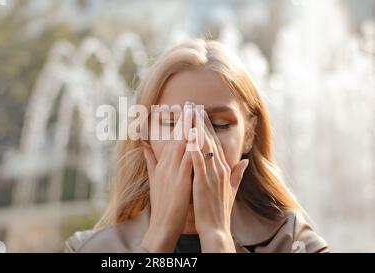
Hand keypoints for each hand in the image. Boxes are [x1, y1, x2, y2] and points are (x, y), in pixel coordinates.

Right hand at [140, 102, 193, 251]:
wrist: (162, 224)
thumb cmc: (162, 203)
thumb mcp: (154, 180)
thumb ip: (151, 163)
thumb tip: (145, 148)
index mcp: (163, 164)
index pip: (172, 139)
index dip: (178, 123)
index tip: (184, 108)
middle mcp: (167, 165)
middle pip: (177, 137)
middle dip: (184, 119)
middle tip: (190, 101)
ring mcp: (173, 172)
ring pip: (181, 144)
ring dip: (188, 127)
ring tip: (194, 110)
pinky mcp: (180, 181)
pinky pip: (187, 160)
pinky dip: (191, 146)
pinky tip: (196, 135)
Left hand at [189, 106, 248, 251]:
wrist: (217, 229)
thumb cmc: (220, 210)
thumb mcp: (231, 190)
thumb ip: (237, 174)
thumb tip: (246, 161)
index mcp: (224, 169)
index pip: (215, 142)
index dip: (208, 127)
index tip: (201, 113)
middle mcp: (219, 168)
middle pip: (210, 140)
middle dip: (201, 121)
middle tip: (194, 105)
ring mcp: (212, 174)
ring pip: (204, 146)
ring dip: (197, 128)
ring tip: (190, 112)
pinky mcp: (203, 181)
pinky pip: (198, 161)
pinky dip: (194, 147)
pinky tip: (188, 135)